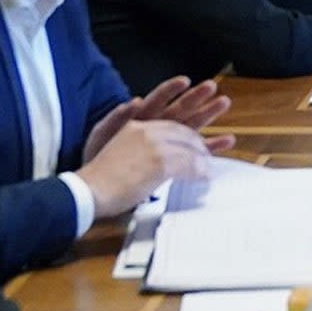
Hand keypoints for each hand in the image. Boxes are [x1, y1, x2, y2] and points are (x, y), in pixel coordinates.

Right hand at [77, 118, 228, 217]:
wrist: (89, 190)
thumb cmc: (101, 177)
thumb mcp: (119, 149)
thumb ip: (138, 144)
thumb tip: (153, 149)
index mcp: (136, 126)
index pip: (170, 121)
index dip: (188, 126)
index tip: (201, 129)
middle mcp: (146, 130)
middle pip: (184, 126)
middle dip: (203, 125)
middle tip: (222, 130)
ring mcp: (154, 144)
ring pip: (189, 145)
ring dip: (204, 154)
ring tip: (214, 161)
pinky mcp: (160, 161)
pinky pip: (189, 164)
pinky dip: (199, 171)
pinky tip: (205, 176)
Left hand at [87, 76, 232, 154]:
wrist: (96, 187)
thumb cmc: (98, 158)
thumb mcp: (102, 134)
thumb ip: (117, 118)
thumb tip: (135, 101)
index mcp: (139, 118)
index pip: (158, 100)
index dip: (170, 89)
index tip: (185, 81)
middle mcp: (155, 128)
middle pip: (178, 109)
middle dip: (196, 98)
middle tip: (212, 87)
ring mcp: (165, 145)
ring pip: (189, 126)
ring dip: (206, 115)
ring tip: (222, 103)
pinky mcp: (172, 162)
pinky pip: (194, 153)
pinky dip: (209, 146)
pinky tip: (225, 140)